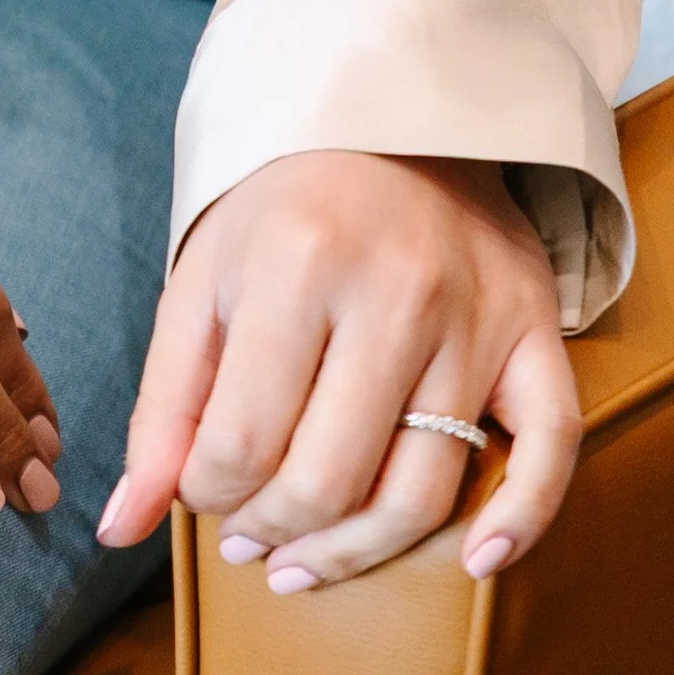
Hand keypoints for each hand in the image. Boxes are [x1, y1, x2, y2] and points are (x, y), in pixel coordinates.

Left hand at [99, 153, 577, 589]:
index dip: (208, 493)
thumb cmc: (283, 209)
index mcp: (296, 264)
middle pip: (328, 478)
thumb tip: (122, 527)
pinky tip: (473, 561)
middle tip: (249, 537)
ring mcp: (474, 314)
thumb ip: (163, 407)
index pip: (242, 442)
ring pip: (422, 491)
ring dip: (357, 552)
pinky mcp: (535, 327)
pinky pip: (551, 444)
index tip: (203, 489)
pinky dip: (520, 519)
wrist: (389, 113)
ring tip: (308, 558)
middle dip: (272, 530)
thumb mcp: (202, 282)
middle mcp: (394, 290)